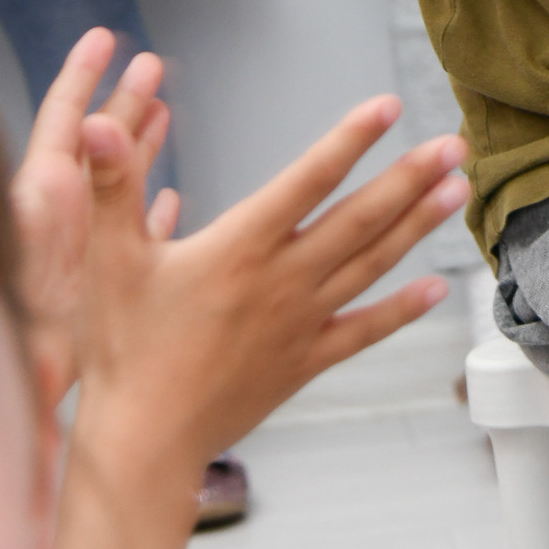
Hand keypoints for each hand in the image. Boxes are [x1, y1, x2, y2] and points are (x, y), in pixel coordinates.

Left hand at [6, 26, 176, 395]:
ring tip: (164, 111)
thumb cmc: (11, 346)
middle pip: (92, 145)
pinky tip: (168, 199)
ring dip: (136, 147)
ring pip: (110, 186)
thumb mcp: (21, 277)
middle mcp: (56, 221)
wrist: (9, 410)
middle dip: (122, 102)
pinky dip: (144, 212)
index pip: (61, 123)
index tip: (102, 38)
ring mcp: (72, 254)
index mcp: (40, 203)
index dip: (80, 79)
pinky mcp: (89, 292)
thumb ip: (34, 234)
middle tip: (153, 65)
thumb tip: (49, 183)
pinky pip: (123, 238)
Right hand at [71, 93, 469, 502]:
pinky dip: (402, 309)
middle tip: (455, 143)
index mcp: (240, 246)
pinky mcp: (304, 363)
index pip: (308, 178)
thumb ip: (110, 182)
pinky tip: (435, 288)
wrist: (145, 442)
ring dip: (417, 226)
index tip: (389, 105)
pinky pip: (364, 331)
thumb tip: (92, 121)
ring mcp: (300, 325)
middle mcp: (282, 281)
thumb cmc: (122, 349)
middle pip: (359, 218)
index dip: (350, 138)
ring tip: (456, 191)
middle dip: (410, 176)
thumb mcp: (108, 257)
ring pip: (370, 265)